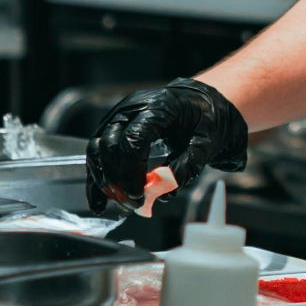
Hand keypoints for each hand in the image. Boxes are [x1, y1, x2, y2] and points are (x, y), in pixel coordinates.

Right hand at [84, 78, 248, 212]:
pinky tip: (99, 202)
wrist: (200, 102)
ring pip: (97, 149)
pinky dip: (97, 177)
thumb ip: (189, 164)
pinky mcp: (113, 128)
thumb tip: (166, 190)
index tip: (139, 196)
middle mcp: (131, 108)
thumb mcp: (208, 140)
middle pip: (109, 145)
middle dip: (117, 179)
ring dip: (103, 179)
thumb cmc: (205, 118)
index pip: (133, 140)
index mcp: (157, 107)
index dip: (131, 172)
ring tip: (119, 203)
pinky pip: (97, 153)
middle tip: (134, 203)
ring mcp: (119, 117)